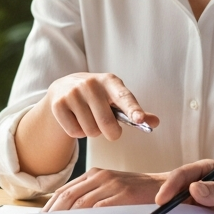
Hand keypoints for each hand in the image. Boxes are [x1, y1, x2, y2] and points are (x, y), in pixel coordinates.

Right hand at [43, 73, 160, 141]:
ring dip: (93, 132)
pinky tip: (76, 120)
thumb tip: (154, 122)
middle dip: (111, 133)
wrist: (64, 88)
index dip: (133, 109)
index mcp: (110, 81)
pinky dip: (78, 133)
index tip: (139, 119)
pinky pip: (75, 133)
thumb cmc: (98, 97)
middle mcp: (90, 84)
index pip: (124, 97)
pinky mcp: (58, 105)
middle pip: (106, 123)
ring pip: (90, 131)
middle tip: (108, 128)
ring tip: (89, 119)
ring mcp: (72, 93)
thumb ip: (135, 111)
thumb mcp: (115, 98)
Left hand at [44, 168, 163, 210]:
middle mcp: (100, 176)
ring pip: (80, 203)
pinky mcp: (123, 194)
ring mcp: (111, 184)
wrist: (165, 187)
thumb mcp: (112, 189)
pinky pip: (99, 209)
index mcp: (94, 174)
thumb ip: (93, 197)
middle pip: (67, 196)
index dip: (50, 207)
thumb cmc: (137, 193)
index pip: (64, 191)